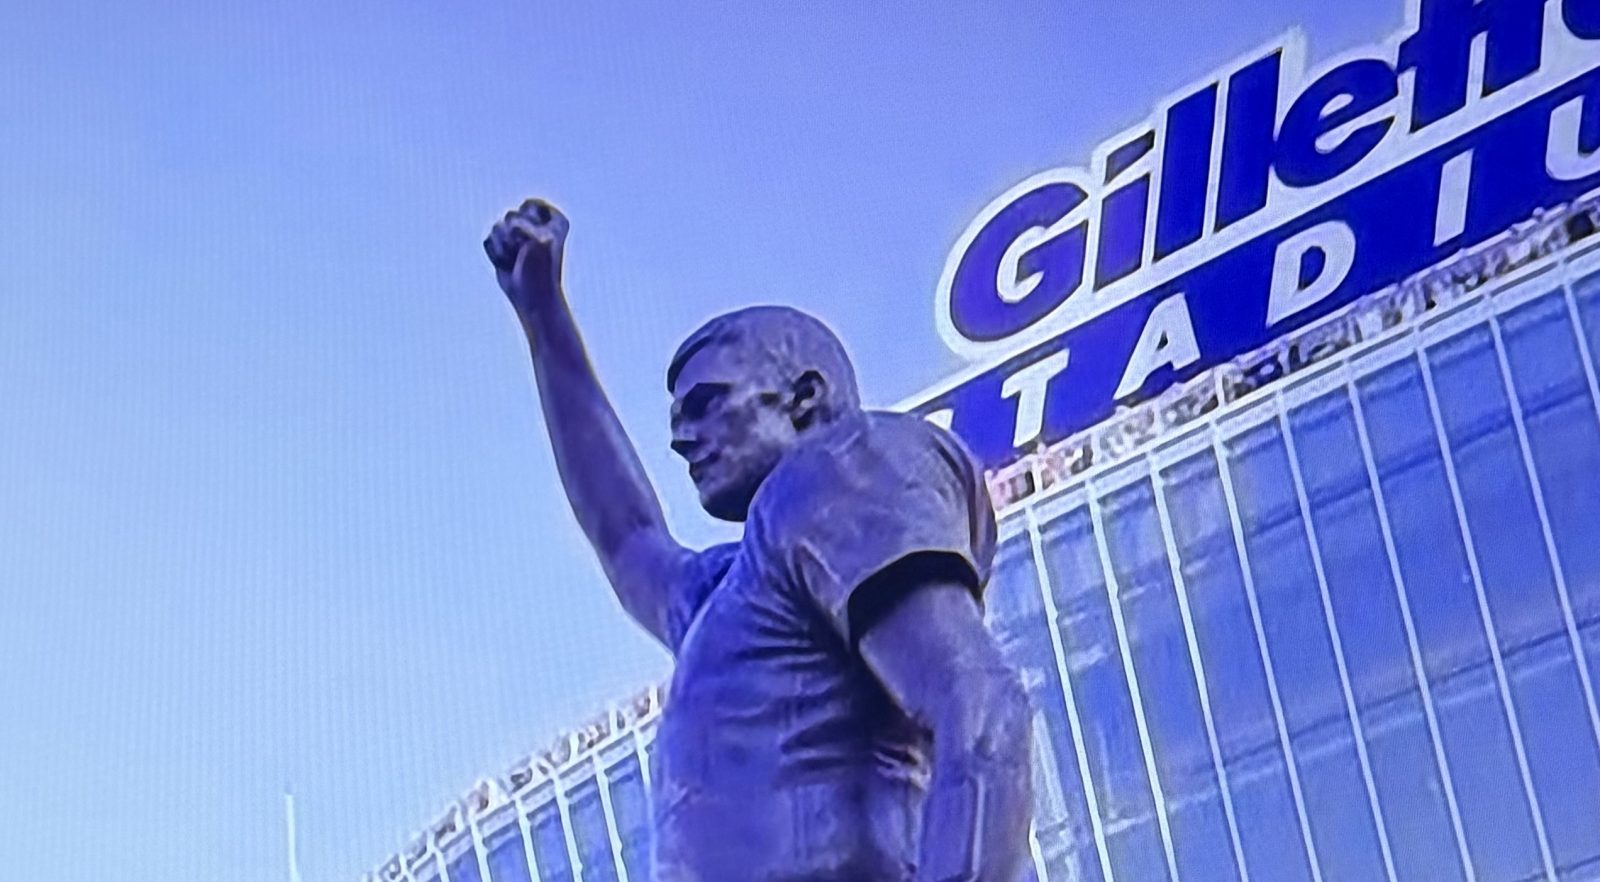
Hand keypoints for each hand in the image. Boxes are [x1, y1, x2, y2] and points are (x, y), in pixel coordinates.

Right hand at [485, 198, 569, 315]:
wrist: (532, 296)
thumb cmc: (541, 270)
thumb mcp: (538, 240)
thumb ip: (521, 224)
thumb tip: (504, 226)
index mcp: (553, 219)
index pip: (530, 205)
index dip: (529, 222)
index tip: (538, 238)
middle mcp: (536, 224)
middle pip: (511, 215)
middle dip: (514, 235)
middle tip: (525, 252)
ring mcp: (518, 235)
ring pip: (497, 227)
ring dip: (504, 247)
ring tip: (516, 260)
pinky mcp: (503, 247)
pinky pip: (488, 240)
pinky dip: (495, 254)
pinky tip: (507, 264)